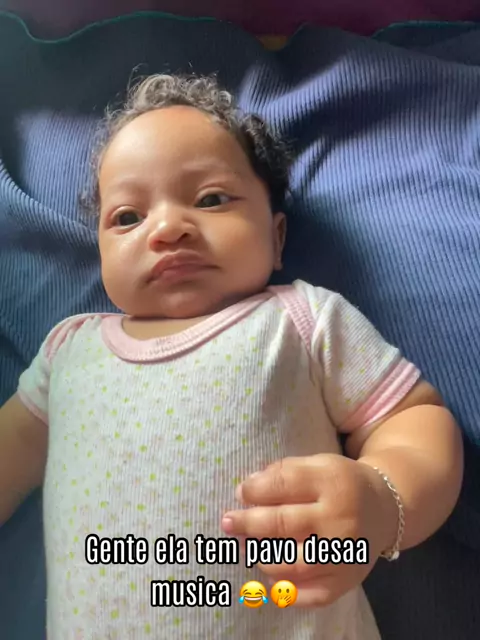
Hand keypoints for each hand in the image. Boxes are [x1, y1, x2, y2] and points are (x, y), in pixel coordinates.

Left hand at [221, 454, 397, 606]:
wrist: (385, 509)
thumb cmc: (340, 483)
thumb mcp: (318, 464)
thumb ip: (284, 472)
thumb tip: (247, 488)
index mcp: (333, 482)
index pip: (284, 484)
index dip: (255, 489)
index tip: (240, 492)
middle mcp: (340, 520)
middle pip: (282, 524)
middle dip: (247, 523)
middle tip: (228, 522)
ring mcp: (343, 555)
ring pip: (289, 563)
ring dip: (259, 555)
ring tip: (245, 546)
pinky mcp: (344, 582)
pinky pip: (306, 593)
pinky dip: (282, 588)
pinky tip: (269, 574)